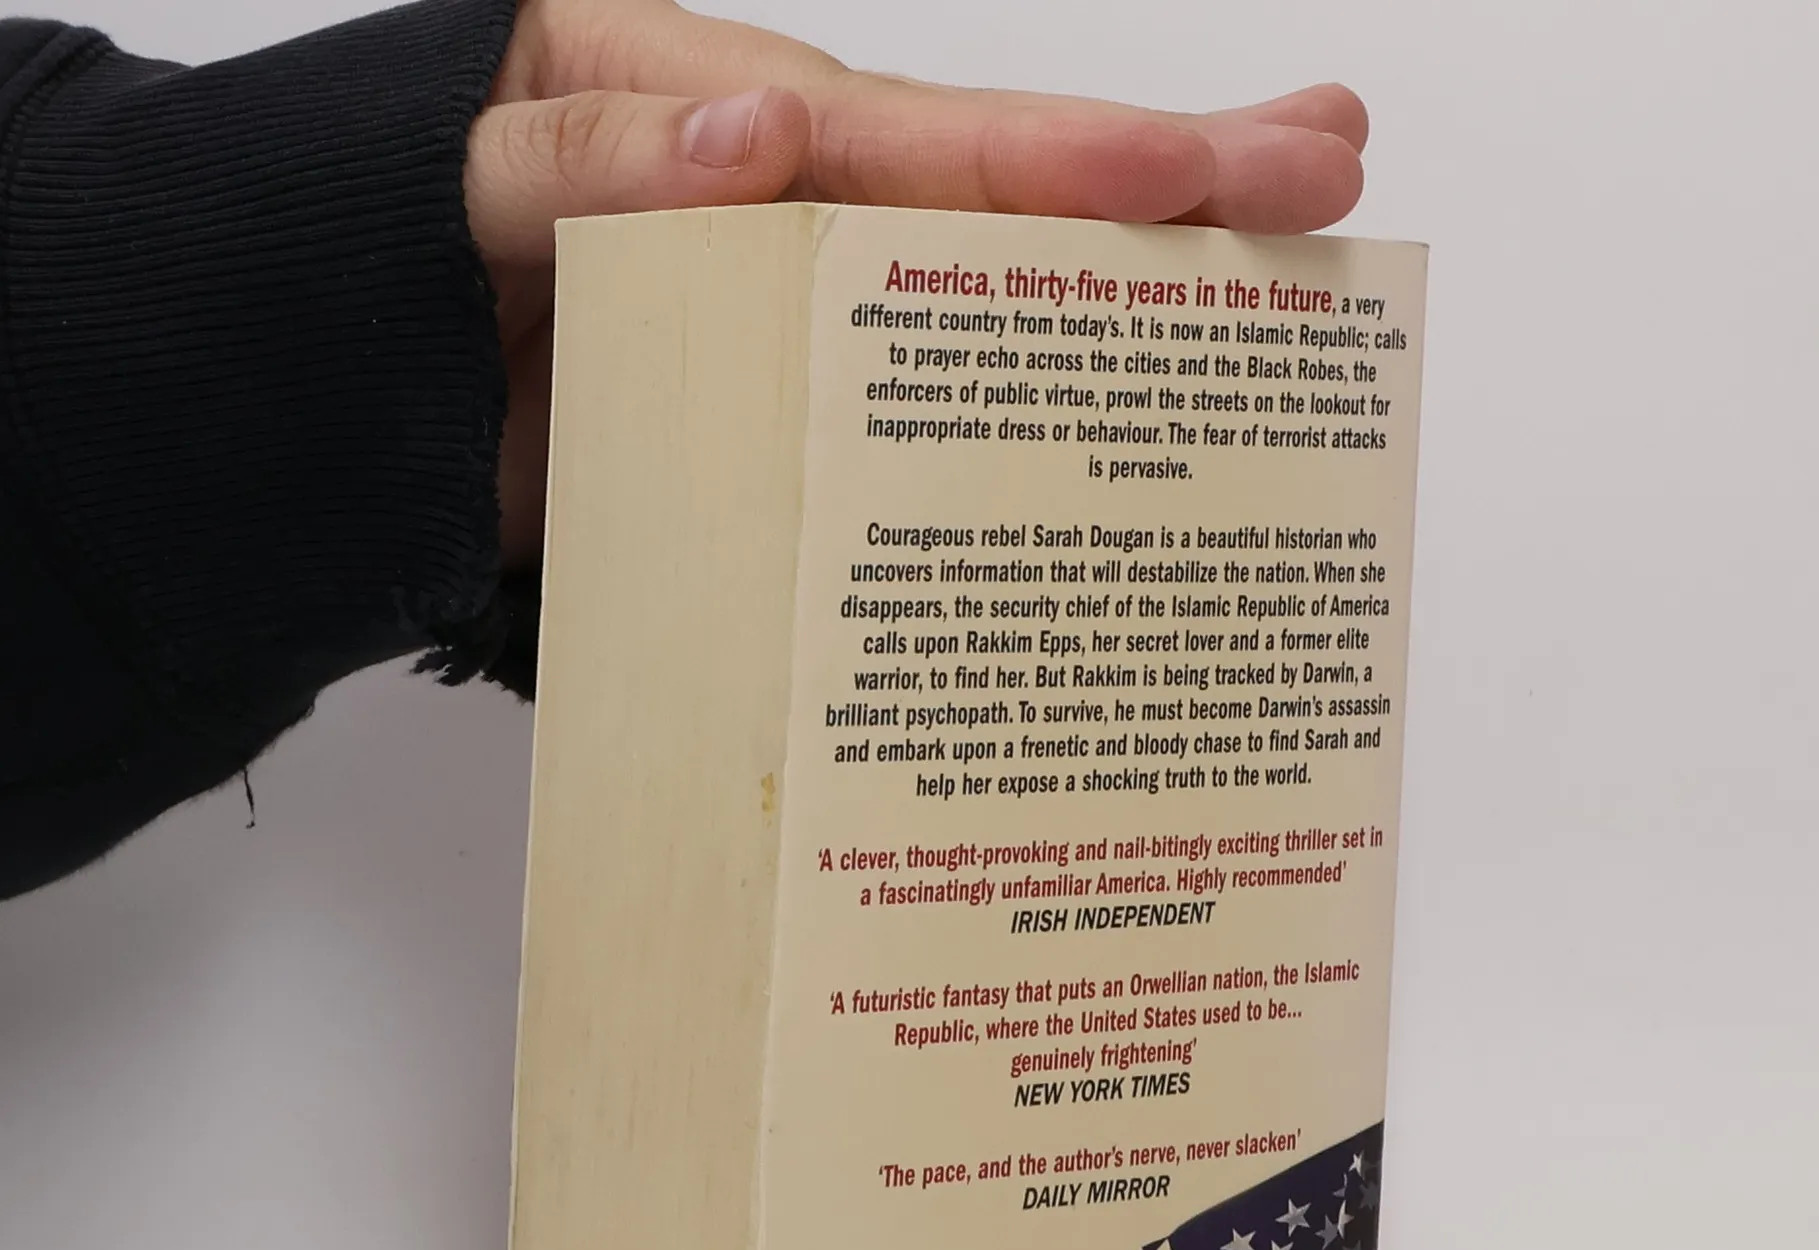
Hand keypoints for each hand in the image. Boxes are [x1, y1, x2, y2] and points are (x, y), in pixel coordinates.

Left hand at [466, 0, 1369, 567]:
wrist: (357, 377)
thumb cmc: (405, 238)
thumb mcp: (475, 167)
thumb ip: (591, 156)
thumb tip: (759, 134)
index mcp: (729, 116)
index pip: (922, 138)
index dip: (1071, 158)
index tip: (1213, 166)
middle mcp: (799, 208)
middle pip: (1005, 200)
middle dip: (1173, 188)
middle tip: (1335, 169)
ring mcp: (807, 318)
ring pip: (988, 306)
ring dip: (1133, 304)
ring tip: (1285, 295)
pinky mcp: (793, 414)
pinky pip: (918, 417)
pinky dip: (1021, 425)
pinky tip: (1128, 439)